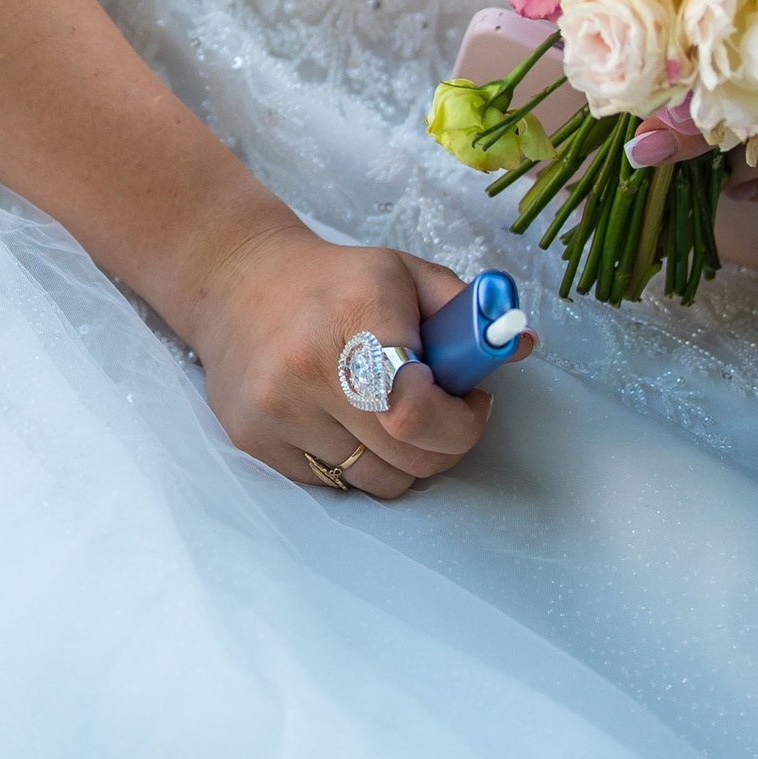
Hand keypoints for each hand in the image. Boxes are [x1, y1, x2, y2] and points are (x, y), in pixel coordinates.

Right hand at [181, 218, 531, 500]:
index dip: (460, 423)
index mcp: (358, 313)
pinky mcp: (255, 440)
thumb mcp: (404, 274)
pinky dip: (354, 464)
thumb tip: (520, 343)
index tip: (471, 402)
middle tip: (442, 412)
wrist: (237, 282)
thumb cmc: (336, 282)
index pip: (417, 410)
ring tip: (390, 415)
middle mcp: (310, 365)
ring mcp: (277, 409)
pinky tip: (345, 420)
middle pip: (407, 457)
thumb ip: (467, 310)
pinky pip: (333, 485)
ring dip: (400, 459)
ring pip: (376, 482)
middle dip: (443, 444)